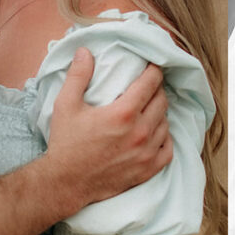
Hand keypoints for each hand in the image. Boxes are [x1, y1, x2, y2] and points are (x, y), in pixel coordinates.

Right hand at [45, 47, 171, 205]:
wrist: (66, 183)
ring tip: (149, 108)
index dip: (154, 70)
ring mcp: (147, 153)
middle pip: (162, 101)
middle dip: (157, 89)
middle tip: (148, 86)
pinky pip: (168, 148)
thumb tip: (85, 51)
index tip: (151, 66)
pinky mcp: (148, 169)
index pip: (151, 83)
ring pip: (166, 123)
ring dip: (160, 112)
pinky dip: (164, 137)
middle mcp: (140, 132)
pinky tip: (155, 132)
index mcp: (123, 113)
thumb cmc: (66, 143)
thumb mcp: (66, 105)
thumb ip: (78, 76)